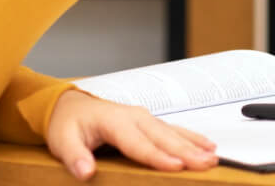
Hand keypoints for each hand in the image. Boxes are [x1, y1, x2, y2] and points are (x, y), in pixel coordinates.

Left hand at [46, 88, 216, 180]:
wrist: (70, 104)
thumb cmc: (67, 123)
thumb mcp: (62, 141)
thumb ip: (74, 156)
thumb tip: (85, 171)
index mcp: (115, 121)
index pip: (139, 143)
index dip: (158, 156)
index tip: (176, 166)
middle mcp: (135, 117)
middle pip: (163, 137)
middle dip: (186, 151)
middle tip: (206, 163)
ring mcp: (144, 117)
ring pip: (173, 132)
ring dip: (194, 145)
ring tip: (212, 157)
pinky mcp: (149, 122)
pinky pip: (174, 130)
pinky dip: (192, 137)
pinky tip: (207, 145)